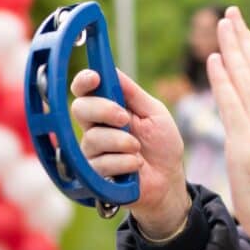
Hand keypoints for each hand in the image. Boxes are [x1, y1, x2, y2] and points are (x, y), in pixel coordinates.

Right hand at [70, 69, 189, 236]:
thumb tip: (112, 70)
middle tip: (125, 119)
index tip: (95, 78)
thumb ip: (133, 93)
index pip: (85, 91)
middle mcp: (95, 128)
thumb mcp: (154, 113)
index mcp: (108, 109)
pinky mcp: (92, 176)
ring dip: (123, 143)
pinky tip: (135, 167)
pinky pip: (101, 164)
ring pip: (93, 138)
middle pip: (80, 108)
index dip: (84, 81)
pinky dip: (126, 163)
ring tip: (138, 150)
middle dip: (104, 110)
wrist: (169, 180)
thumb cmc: (162, 145)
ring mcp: (91, 152)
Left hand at [207, 6, 249, 245]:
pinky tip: (215, 60)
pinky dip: (224, 80)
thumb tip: (246, 117)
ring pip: (247, 79)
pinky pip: (233, 105)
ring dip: (233, 48)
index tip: (240, 28)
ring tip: (221, 24)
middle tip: (230, 12)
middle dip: (243, 38)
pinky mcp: (246, 145)